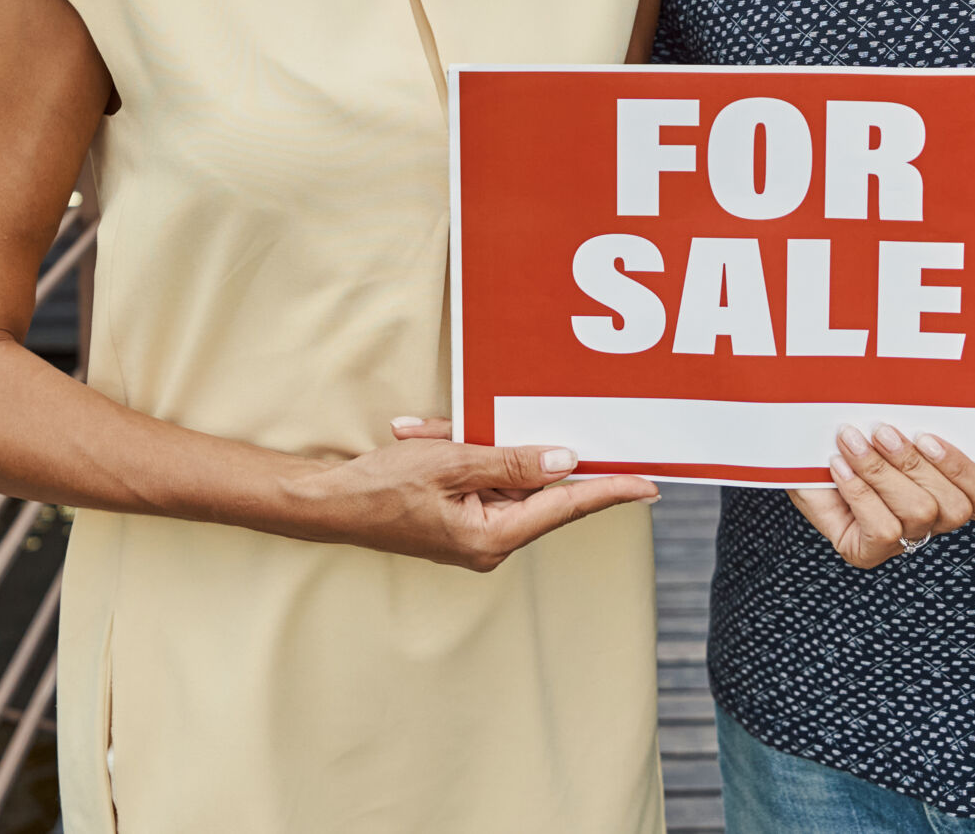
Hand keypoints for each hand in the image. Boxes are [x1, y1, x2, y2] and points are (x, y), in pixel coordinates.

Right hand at [286, 423, 655, 571]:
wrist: (324, 502)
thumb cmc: (379, 488)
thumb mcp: (450, 463)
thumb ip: (511, 461)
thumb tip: (566, 461)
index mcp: (493, 537)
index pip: (566, 506)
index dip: (610, 491)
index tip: (650, 484)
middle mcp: (489, 541)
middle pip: (536, 490)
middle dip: (524, 451)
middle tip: (554, 434)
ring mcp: (473, 530)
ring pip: (502, 477)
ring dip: (476, 447)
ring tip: (429, 438)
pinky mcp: (457, 515)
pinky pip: (479, 478)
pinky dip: (459, 452)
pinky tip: (424, 439)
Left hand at [792, 423, 974, 569]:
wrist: (796, 452)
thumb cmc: (849, 433)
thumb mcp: (887, 421)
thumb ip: (914, 416)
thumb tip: (927, 388)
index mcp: (953, 489)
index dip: (970, 472)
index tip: (929, 436)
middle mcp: (935, 521)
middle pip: (955, 507)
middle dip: (917, 464)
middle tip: (883, 431)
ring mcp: (903, 541)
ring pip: (919, 513)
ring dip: (883, 472)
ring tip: (852, 442)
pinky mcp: (868, 552)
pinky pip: (883, 528)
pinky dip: (860, 492)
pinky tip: (838, 467)